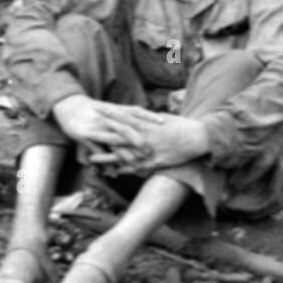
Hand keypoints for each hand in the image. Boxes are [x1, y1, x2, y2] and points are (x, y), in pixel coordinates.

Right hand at [52, 96, 156, 162]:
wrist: (68, 106)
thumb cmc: (93, 109)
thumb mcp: (110, 108)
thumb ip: (126, 115)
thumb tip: (145, 119)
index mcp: (115, 109)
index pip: (135, 111)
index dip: (149, 116)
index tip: (164, 122)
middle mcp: (107, 118)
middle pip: (125, 128)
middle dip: (138, 140)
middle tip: (150, 151)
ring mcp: (97, 126)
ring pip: (113, 141)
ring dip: (124, 154)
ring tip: (136, 165)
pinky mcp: (86, 135)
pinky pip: (98, 151)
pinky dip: (105, 162)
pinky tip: (113, 172)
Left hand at [88, 113, 209, 171]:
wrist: (198, 138)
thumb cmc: (183, 126)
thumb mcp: (164, 119)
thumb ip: (151, 119)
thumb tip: (143, 116)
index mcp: (147, 124)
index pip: (125, 117)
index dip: (110, 114)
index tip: (97, 109)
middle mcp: (145, 137)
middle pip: (119, 135)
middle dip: (102, 133)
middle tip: (85, 130)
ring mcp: (149, 151)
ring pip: (123, 154)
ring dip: (107, 157)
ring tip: (91, 158)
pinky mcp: (155, 162)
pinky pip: (137, 168)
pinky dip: (124, 170)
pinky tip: (112, 173)